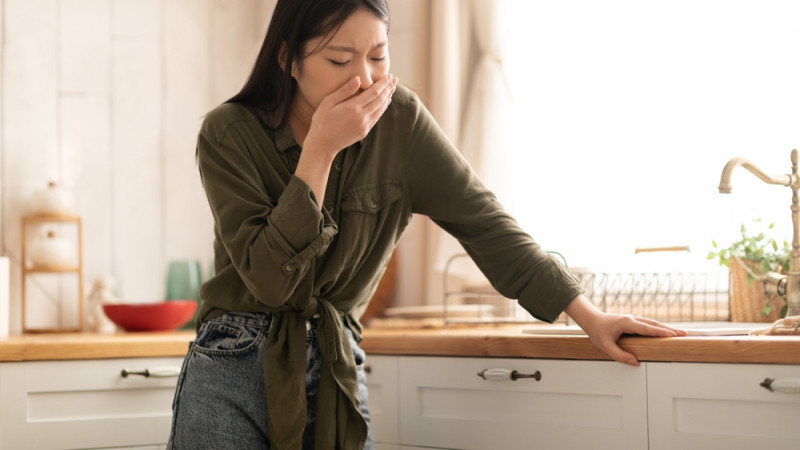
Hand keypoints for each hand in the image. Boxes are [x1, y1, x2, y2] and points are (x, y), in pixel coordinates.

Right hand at [304, 74, 397, 159]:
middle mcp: (362, 117)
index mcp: (353, 107)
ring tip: (392, 88)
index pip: (373, 92)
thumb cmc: (322, 121)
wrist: (322, 145)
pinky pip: (377, 117)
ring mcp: (364, 126)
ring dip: (388, 97)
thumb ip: (344, 90)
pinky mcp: (364, 132)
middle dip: (388, 88)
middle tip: (395, 79)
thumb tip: (358, 79)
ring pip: (380, 109)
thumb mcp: (328, 102)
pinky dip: (383, 108)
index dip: (383, 83)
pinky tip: (384, 102)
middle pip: (380, 100)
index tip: (389, 75)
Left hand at [565, 295, 686, 365]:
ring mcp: (632, 318)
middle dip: (669, 329)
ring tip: (678, 333)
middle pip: (654, 324)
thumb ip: (619, 356)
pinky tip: (664, 331)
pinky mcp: (632, 320)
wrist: (591, 319)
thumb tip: (635, 362)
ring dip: (665, 327)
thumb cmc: (597, 332)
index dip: (661, 332)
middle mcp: (632, 318)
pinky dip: (657, 327)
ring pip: (652, 322)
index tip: (673, 335)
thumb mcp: (605, 346)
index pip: (648, 329)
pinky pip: (647, 323)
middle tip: (683, 334)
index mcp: (627, 323)